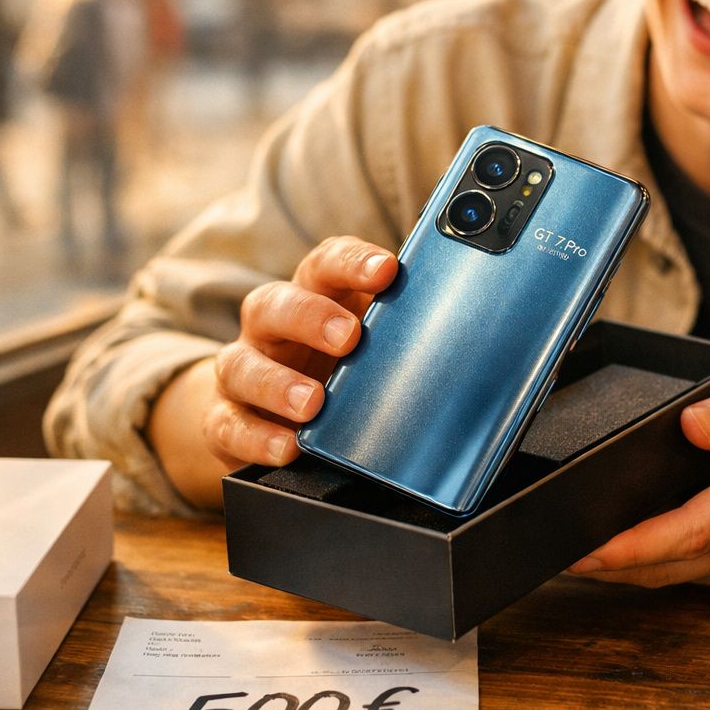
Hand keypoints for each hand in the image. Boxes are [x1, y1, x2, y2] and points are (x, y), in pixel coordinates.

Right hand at [207, 235, 397, 467]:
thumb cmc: (333, 369)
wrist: (267, 410)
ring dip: (276, 383)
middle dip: (310, 316)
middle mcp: (270, 329)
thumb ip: (408, 336)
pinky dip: (258, 438)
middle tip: (349, 337)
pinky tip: (288, 447)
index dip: (352, 262)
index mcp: (313, 298)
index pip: (325, 264)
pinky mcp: (225, 420)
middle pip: (274, 303)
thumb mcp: (371, 346)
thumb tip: (484, 341)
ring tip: (313, 403)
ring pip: (240, 364)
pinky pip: (230, 426)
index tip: (386, 270)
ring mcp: (243, 372)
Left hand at [567, 383, 709, 593]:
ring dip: (628, 573)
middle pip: (676, 564)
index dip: (638, 546)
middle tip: (556, 555)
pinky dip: (656, 569)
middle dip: (613, 566)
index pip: (695, 529)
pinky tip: (622, 556)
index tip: (590, 551)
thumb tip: (692, 424)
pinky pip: (695, 577)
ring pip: (681, 577)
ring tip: (574, 557)